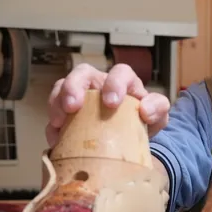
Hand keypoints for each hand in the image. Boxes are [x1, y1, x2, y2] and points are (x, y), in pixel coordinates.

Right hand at [46, 63, 170, 146]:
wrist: (131, 139)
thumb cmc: (144, 120)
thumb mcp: (158, 114)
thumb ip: (158, 107)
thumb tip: (145, 111)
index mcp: (123, 82)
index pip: (120, 72)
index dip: (114, 83)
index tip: (111, 103)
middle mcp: (98, 84)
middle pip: (82, 73)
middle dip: (74, 87)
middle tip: (73, 106)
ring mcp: (80, 96)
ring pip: (62, 88)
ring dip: (57, 103)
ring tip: (58, 122)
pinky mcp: (67, 114)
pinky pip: (54, 115)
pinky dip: (52, 126)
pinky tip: (56, 139)